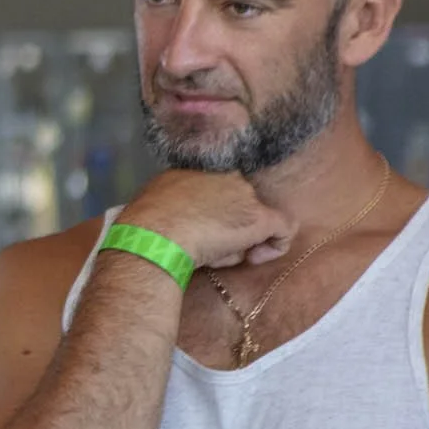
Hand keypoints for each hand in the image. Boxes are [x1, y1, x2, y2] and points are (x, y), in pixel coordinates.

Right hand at [123, 170, 294, 270]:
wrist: (154, 236)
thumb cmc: (145, 224)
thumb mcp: (155, 202)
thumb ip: (175, 204)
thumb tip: (181, 216)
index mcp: (195, 171)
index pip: (217, 191)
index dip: (215, 213)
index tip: (205, 230)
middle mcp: (224, 176)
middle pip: (238, 204)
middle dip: (230, 226)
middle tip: (213, 246)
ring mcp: (244, 195)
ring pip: (255, 219)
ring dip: (241, 240)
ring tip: (217, 256)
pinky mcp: (260, 217)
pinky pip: (283, 229)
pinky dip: (275, 245)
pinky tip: (256, 258)